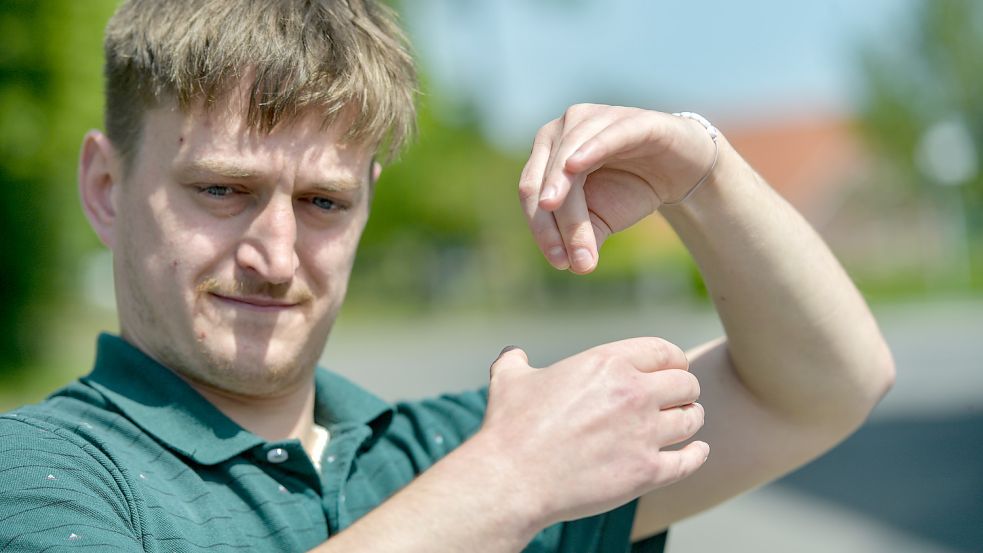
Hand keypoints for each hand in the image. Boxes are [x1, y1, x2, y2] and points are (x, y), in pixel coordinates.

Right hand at [475, 337, 707, 526]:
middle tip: (679, 398)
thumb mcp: (509, 381)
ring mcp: (644, 433)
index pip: (665, 351)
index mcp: (608, 363)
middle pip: (686, 384)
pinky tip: (697, 451)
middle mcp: (633, 393)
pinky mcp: (647, 472)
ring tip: (686, 421)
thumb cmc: (510, 427)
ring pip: (691, 419)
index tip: (672, 369)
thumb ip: (515, 361)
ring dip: (691, 419)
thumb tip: (511, 353)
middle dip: (685, 390)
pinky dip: (697, 454)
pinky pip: (690, 460)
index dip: (673, 360)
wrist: (512, 479)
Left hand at [518, 104, 717, 272]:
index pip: (532, 190)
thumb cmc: (631, 188)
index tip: (559, 263)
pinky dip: (590, 149)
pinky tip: (575, 167)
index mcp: (548, 152)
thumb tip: (570, 265)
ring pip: (570, 160)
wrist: (679, 169)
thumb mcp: (601, 218)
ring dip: (570, 201)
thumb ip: (581, 237)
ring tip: (576, 237)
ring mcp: (596, 119)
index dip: (541, 227)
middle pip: (546, 178)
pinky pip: (606, 135)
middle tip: (568, 259)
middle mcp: (565, 129)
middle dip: (556, 222)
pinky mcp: (633, 120)